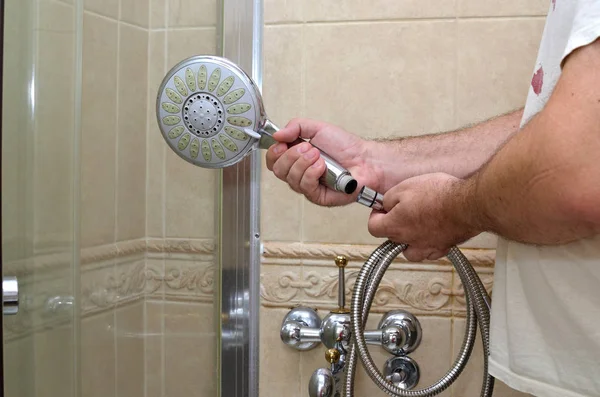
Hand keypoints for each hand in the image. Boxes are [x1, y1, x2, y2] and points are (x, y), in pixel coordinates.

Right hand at [266, 118, 382, 205]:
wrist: (365, 159)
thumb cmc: (345, 147)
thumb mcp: (318, 128)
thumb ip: (295, 126)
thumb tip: (276, 134)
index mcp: (296, 157)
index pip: (273, 160)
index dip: (274, 152)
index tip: (283, 143)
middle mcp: (299, 172)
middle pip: (278, 170)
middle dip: (292, 155)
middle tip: (309, 148)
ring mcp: (307, 186)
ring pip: (290, 178)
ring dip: (304, 163)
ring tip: (320, 156)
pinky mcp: (317, 196)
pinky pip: (304, 187)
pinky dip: (311, 173)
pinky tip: (322, 167)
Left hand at [367, 173, 480, 261]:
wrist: (468, 205)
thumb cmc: (439, 195)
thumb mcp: (405, 187)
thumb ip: (389, 198)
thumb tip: (386, 204)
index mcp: (395, 226)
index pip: (373, 228)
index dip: (376, 216)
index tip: (382, 208)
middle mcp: (409, 241)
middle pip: (392, 239)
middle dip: (394, 225)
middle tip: (402, 210)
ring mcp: (427, 246)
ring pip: (411, 251)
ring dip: (409, 241)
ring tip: (416, 226)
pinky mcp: (444, 247)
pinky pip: (431, 251)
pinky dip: (429, 244)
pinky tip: (434, 231)